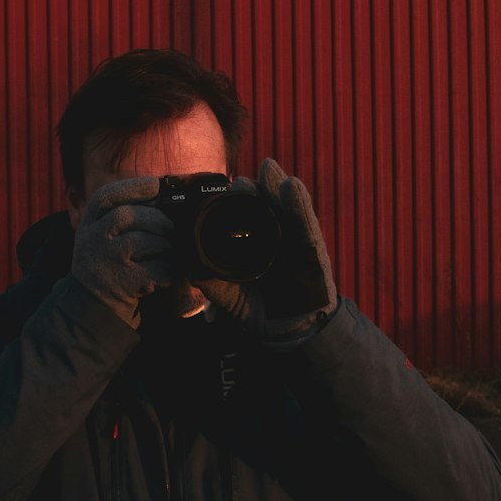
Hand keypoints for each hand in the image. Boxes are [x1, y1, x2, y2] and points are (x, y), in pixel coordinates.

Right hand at [70, 178, 175, 328]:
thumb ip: (122, 213)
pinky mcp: (122, 284)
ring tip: (170, 250)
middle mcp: (91, 240)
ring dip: (164, 244)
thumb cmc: (107, 260)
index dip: (132, 187)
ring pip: (143, 241)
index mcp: (87, 224)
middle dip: (156, 219)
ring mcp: (105, 262)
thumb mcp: (101, 233)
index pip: (105, 197)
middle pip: (126, 215)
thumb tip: (162, 194)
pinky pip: (155, 268)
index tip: (155, 185)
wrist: (94, 304)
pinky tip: (169, 269)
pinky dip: (169, 267)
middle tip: (170, 228)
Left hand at [199, 160, 336, 343]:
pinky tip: (291, 185)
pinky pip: (306, 223)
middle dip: (253, 190)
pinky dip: (299, 204)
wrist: (289, 333)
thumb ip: (213, 281)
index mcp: (255, 244)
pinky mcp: (312, 249)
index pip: (244, 217)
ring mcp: (294, 240)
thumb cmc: (260, 311)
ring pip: (284, 207)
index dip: (235, 202)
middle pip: (264, 206)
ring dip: (276, 186)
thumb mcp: (230, 295)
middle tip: (240, 181)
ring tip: (267, 167)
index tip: (223, 190)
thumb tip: (188, 268)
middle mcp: (275, 238)